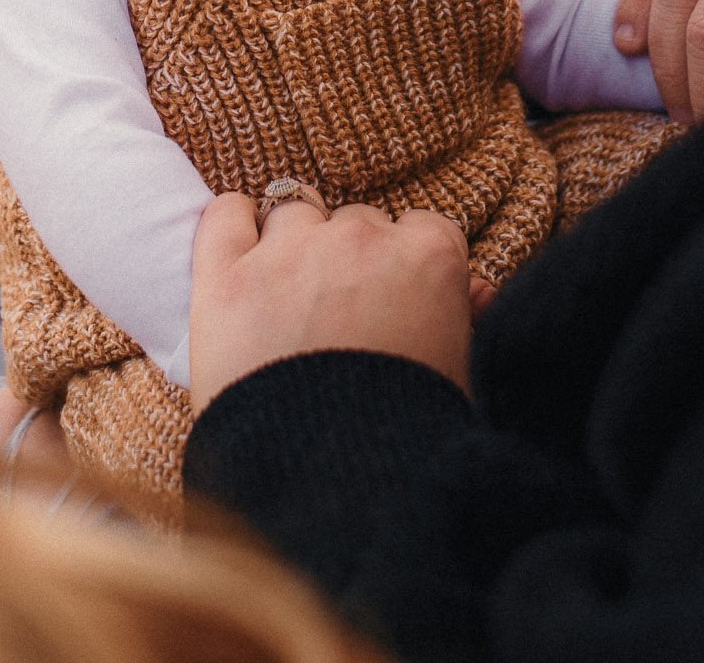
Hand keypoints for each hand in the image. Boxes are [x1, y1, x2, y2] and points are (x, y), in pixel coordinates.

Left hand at [189, 194, 472, 413]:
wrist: (330, 489)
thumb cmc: (406, 440)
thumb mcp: (459, 375)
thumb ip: (468, 317)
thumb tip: (478, 288)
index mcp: (429, 256)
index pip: (422, 229)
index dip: (406, 265)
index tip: (395, 298)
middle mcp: (360, 238)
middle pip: (357, 221)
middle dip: (350, 259)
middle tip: (340, 314)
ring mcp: (288, 251)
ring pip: (294, 212)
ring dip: (294, 242)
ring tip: (288, 297)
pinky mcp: (225, 275)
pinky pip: (227, 213)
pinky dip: (233, 221)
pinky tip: (240, 246)